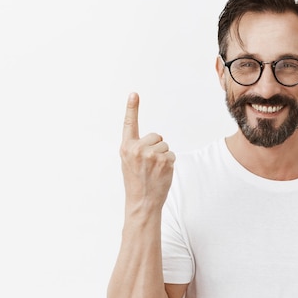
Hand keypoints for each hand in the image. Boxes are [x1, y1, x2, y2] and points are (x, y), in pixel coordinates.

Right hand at [120, 92, 174, 208]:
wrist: (142, 202)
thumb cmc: (136, 182)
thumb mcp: (128, 162)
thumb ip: (136, 148)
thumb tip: (157, 139)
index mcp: (126, 147)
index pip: (129, 124)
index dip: (132, 108)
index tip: (134, 94)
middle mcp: (137, 148)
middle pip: (156, 136)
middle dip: (156, 147)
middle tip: (149, 165)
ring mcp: (151, 154)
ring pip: (165, 146)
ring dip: (163, 156)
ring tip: (154, 171)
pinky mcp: (164, 160)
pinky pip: (171, 154)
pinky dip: (169, 163)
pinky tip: (161, 174)